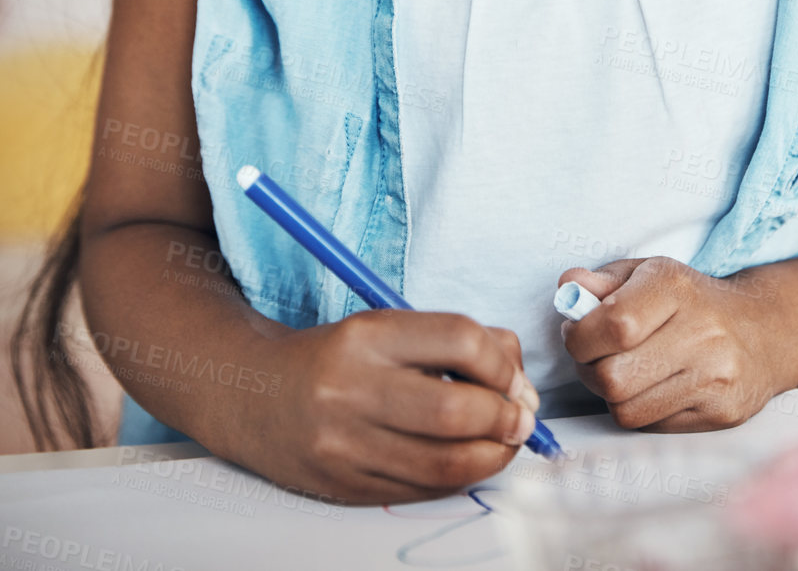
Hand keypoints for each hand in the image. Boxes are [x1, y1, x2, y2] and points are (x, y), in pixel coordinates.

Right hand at [247, 309, 539, 504]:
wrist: (256, 396)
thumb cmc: (336, 357)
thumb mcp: (387, 326)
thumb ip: (455, 339)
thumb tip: (517, 374)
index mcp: (368, 335)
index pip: (461, 340)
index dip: (504, 362)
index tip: (515, 375)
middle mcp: (353, 390)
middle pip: (457, 410)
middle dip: (507, 417)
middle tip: (522, 416)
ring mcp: (347, 445)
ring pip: (445, 462)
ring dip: (494, 455)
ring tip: (506, 441)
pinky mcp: (345, 486)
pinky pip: (422, 490)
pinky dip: (460, 478)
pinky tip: (469, 461)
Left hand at [557, 257, 782, 431]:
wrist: (764, 331)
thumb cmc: (692, 300)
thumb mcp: (648, 273)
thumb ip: (603, 281)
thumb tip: (568, 287)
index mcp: (675, 287)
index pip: (613, 325)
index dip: (580, 337)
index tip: (578, 333)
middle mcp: (701, 333)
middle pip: (612, 377)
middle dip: (590, 370)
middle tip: (597, 357)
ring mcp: (715, 378)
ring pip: (627, 410)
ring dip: (613, 395)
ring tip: (627, 371)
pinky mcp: (722, 414)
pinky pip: (652, 427)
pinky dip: (640, 411)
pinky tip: (653, 387)